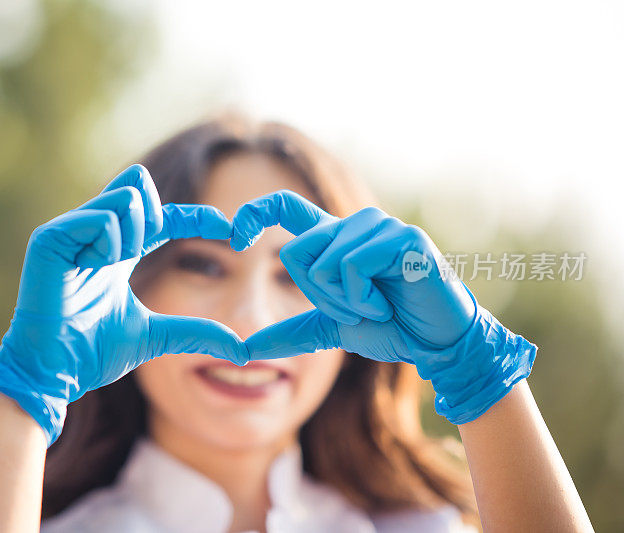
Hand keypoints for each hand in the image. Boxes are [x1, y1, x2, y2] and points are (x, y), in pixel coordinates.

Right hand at [0, 165, 247, 444]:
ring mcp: (71, 234)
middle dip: (159, 216)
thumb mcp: (154, 337)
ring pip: (125, 197)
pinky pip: (99, 219)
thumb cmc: (93, 354)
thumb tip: (240, 347)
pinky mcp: (50, 240)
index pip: (163, 218)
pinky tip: (100, 265)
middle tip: (146, 255)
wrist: (55, 372)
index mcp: (117, 252)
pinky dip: (111, 241)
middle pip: (140, 187)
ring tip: (119, 263)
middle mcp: (95, 236)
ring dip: (136, 230)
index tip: (229, 230)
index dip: (197, 218)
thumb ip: (193, 333)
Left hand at [234, 190, 536, 424]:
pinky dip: (364, 298)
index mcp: (334, 239)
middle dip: (318, 298)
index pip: (284, 205)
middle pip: (295, 254)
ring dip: (346, 302)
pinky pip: (352, 267)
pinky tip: (390, 303)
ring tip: (379, 306)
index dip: (255, 212)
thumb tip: (244, 348)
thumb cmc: (391, 328)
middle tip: (358, 309)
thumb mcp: (331, 329)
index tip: (236, 236)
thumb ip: (290, 333)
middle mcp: (353, 224)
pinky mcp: (402, 238)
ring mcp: (379, 227)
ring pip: (323, 264)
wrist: (436, 343)